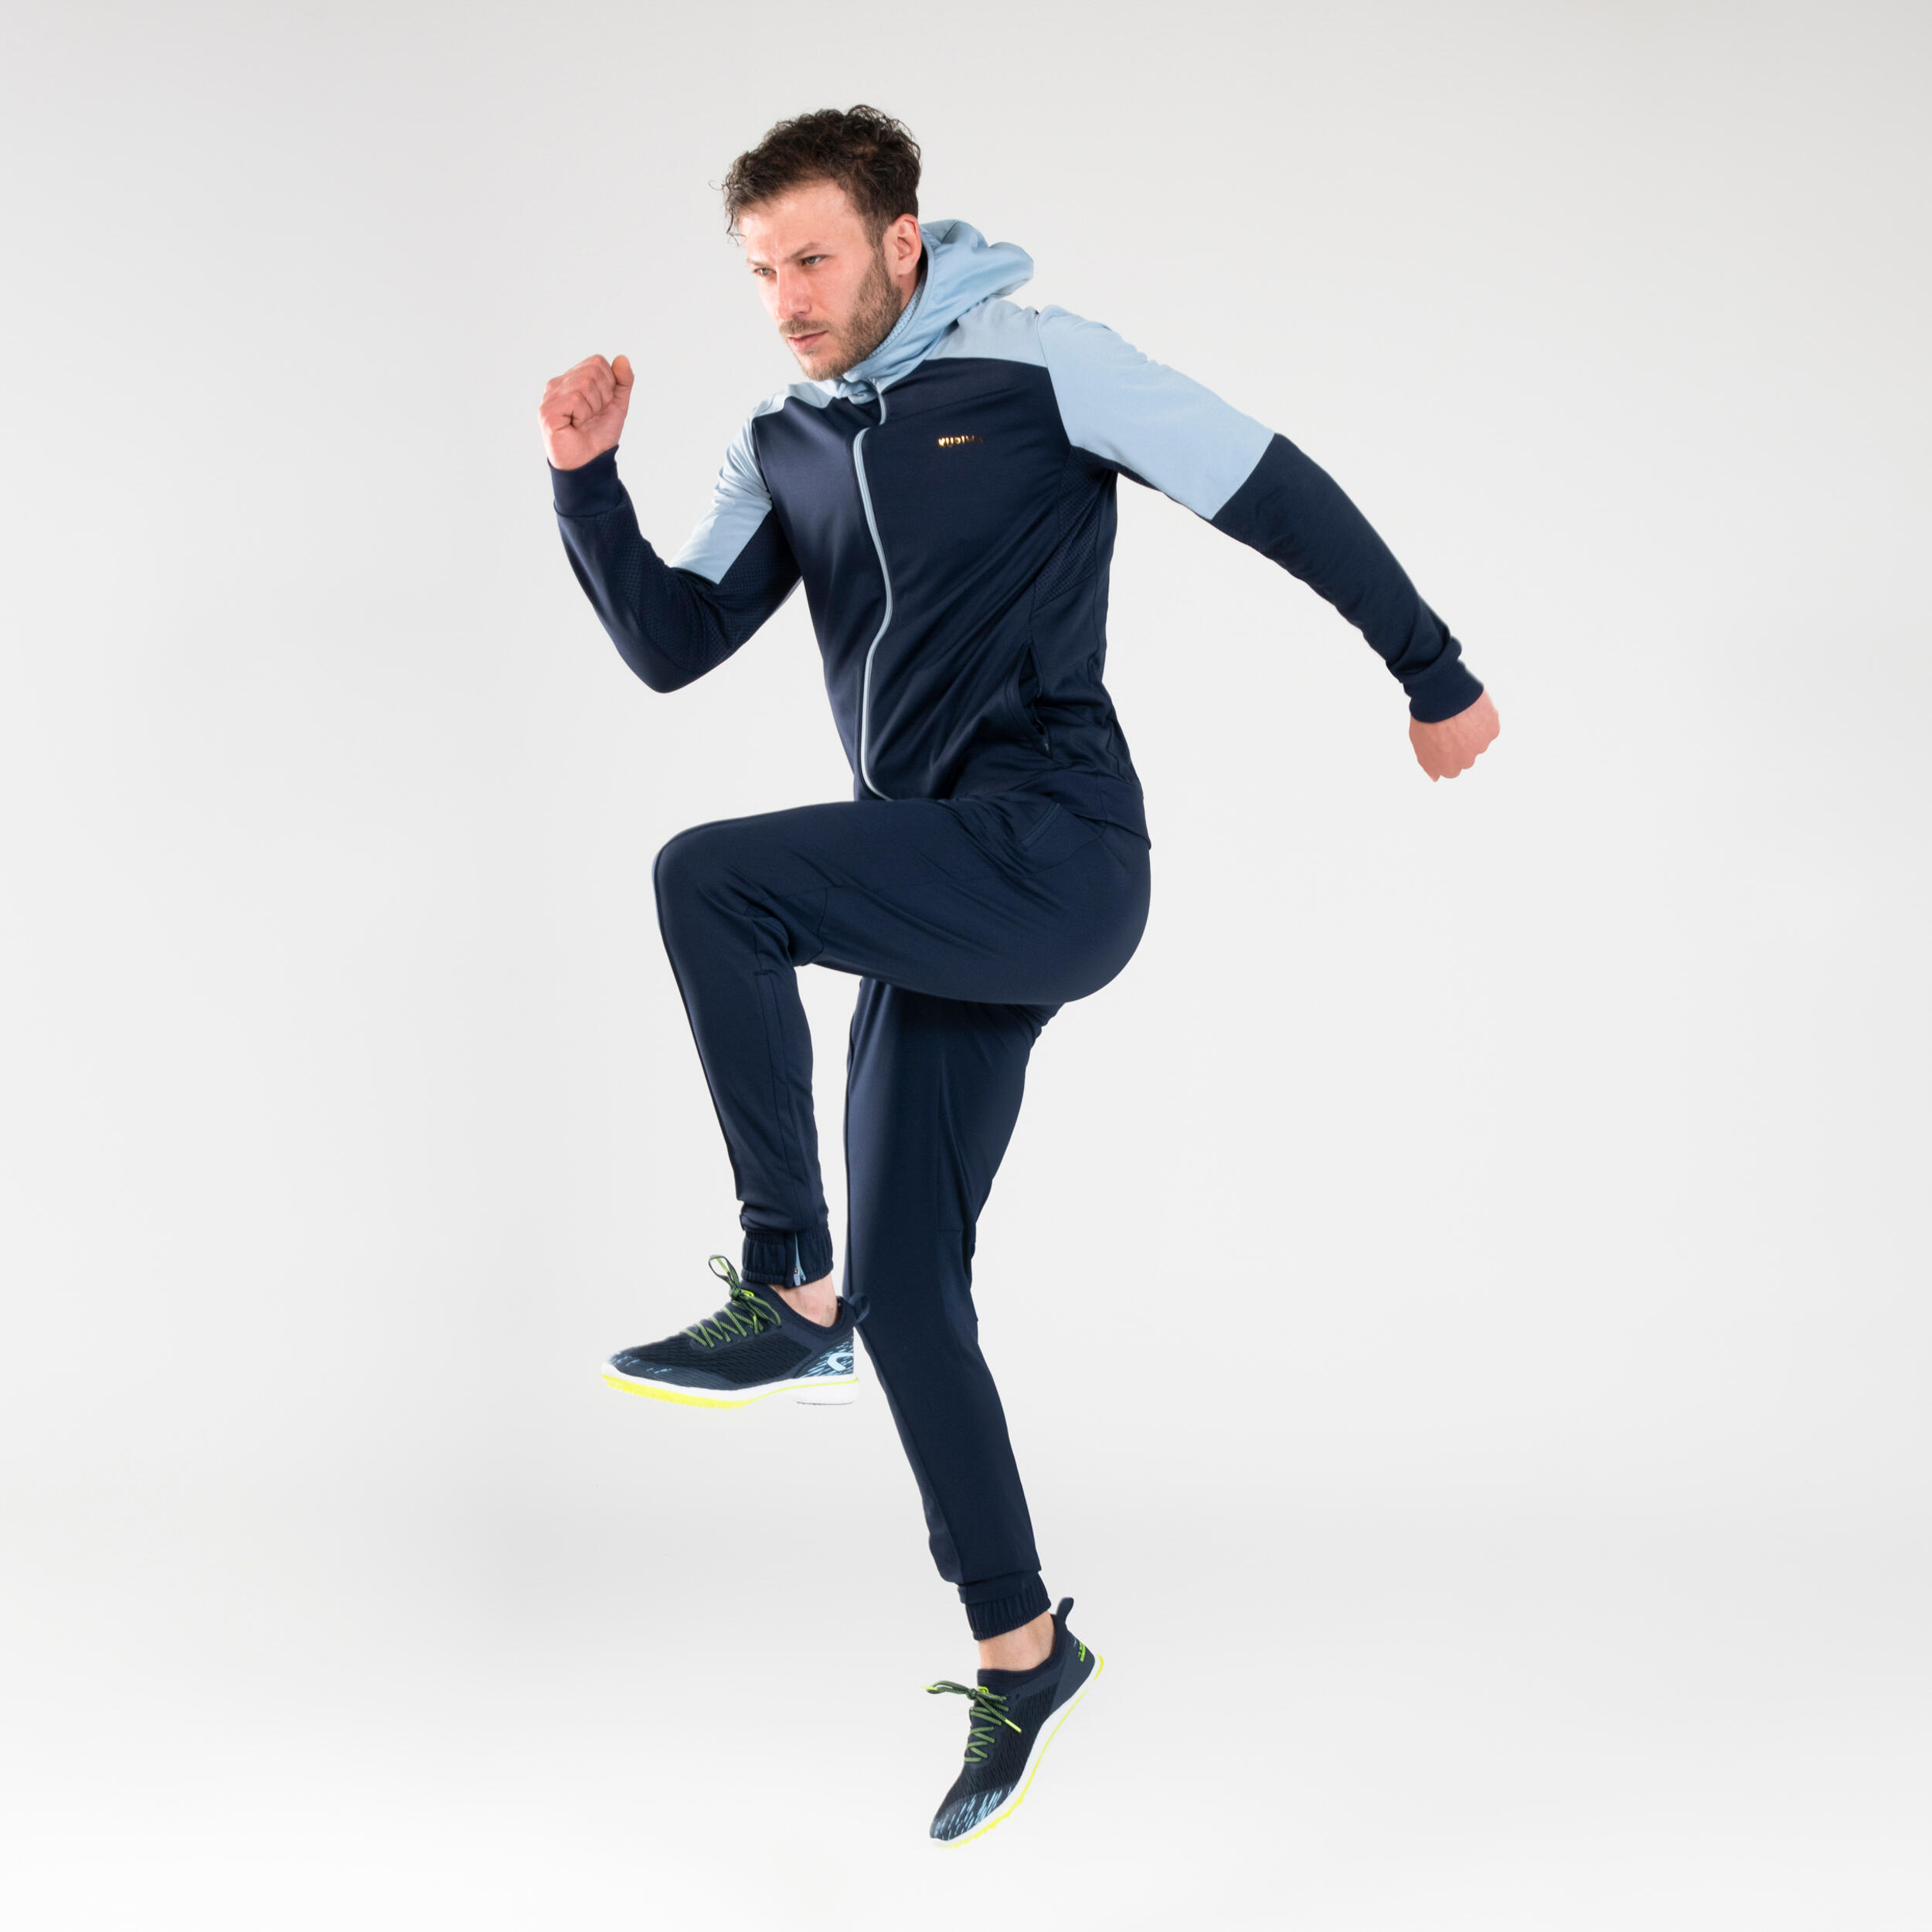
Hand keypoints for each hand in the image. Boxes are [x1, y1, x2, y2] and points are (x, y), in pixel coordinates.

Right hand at [539, 353, 633, 469]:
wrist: (590, 462)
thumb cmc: (599, 435)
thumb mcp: (617, 405)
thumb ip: (622, 381)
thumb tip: (622, 358)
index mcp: (572, 379)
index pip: (597, 362)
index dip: (609, 385)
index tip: (601, 406)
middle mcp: (558, 384)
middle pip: (592, 371)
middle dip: (602, 397)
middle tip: (592, 416)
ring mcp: (550, 397)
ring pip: (585, 383)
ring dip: (593, 408)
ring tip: (583, 421)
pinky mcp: (547, 411)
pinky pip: (576, 399)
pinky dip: (584, 415)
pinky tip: (575, 425)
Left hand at [1409, 689, 1499, 780]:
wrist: (1442, 694)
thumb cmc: (1426, 717)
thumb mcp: (1419, 743)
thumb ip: (1428, 764)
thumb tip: (1435, 777)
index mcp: (1447, 766)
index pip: (1452, 770)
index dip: (1448, 754)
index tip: (1444, 741)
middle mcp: (1466, 760)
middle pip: (1467, 757)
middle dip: (1461, 744)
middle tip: (1452, 726)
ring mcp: (1481, 745)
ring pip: (1479, 742)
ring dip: (1473, 731)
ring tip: (1460, 715)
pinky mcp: (1492, 730)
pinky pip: (1489, 728)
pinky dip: (1483, 720)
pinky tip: (1471, 710)